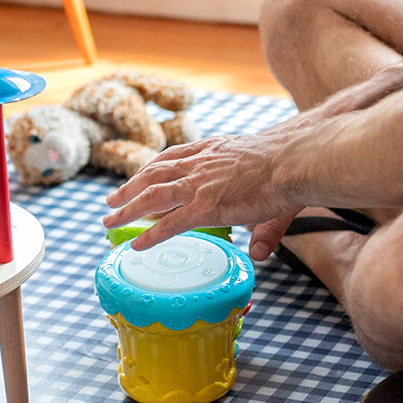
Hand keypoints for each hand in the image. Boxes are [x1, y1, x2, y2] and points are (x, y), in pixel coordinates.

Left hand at [101, 131, 299, 249]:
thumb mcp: (269, 183)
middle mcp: (201, 163)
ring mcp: (200, 184)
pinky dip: (151, 235)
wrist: (294, 160)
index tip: (139, 175)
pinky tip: (136, 245)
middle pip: (154, 173)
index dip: (152, 167)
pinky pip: (170, 223)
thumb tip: (259, 253)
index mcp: (214, 150)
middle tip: (110, 200)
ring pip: (152, 196)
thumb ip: (261, 225)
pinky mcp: (206, 206)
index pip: (174, 156)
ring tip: (108, 221)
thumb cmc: (290, 166)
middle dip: (129, 187)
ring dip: (127, 208)